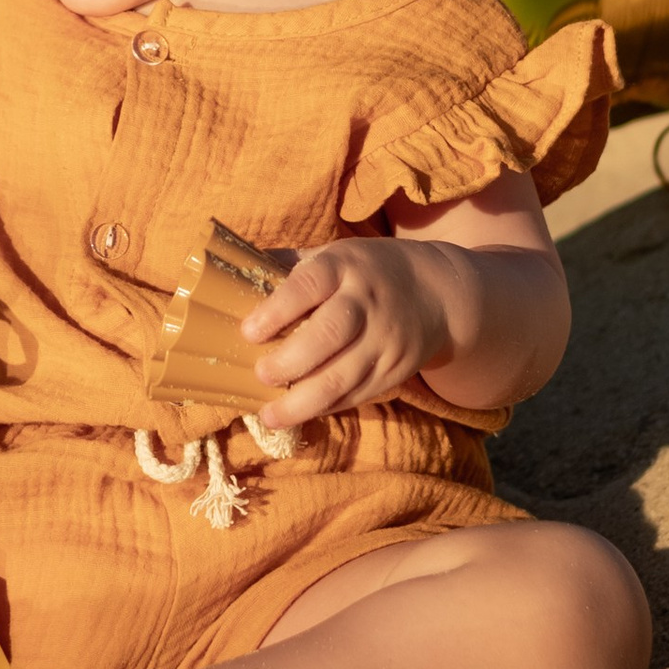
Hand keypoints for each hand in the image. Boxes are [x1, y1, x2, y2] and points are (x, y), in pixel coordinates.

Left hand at [238, 240, 455, 428]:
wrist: (438, 294)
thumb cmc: (367, 272)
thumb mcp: (336, 254)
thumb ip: (290, 265)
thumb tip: (230, 274)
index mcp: (345, 266)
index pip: (310, 284)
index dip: (277, 309)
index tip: (248, 332)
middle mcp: (368, 301)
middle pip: (330, 333)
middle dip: (290, 360)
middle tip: (260, 374)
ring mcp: (385, 339)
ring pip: (345, 376)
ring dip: (304, 401)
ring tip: (270, 414)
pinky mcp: (395, 370)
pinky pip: (358, 394)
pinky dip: (327, 407)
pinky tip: (301, 413)